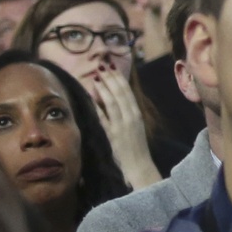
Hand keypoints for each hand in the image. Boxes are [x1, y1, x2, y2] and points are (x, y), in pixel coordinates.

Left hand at [88, 66, 161, 189]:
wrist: (139, 166)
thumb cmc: (135, 147)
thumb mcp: (134, 126)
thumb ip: (124, 113)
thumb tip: (110, 98)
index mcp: (137, 114)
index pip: (127, 91)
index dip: (119, 78)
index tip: (111, 67)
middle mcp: (131, 117)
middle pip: (120, 93)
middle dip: (111, 78)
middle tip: (102, 65)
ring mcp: (122, 125)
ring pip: (113, 102)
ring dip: (104, 88)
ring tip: (97, 77)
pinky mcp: (114, 134)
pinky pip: (104, 117)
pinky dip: (98, 105)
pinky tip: (92, 96)